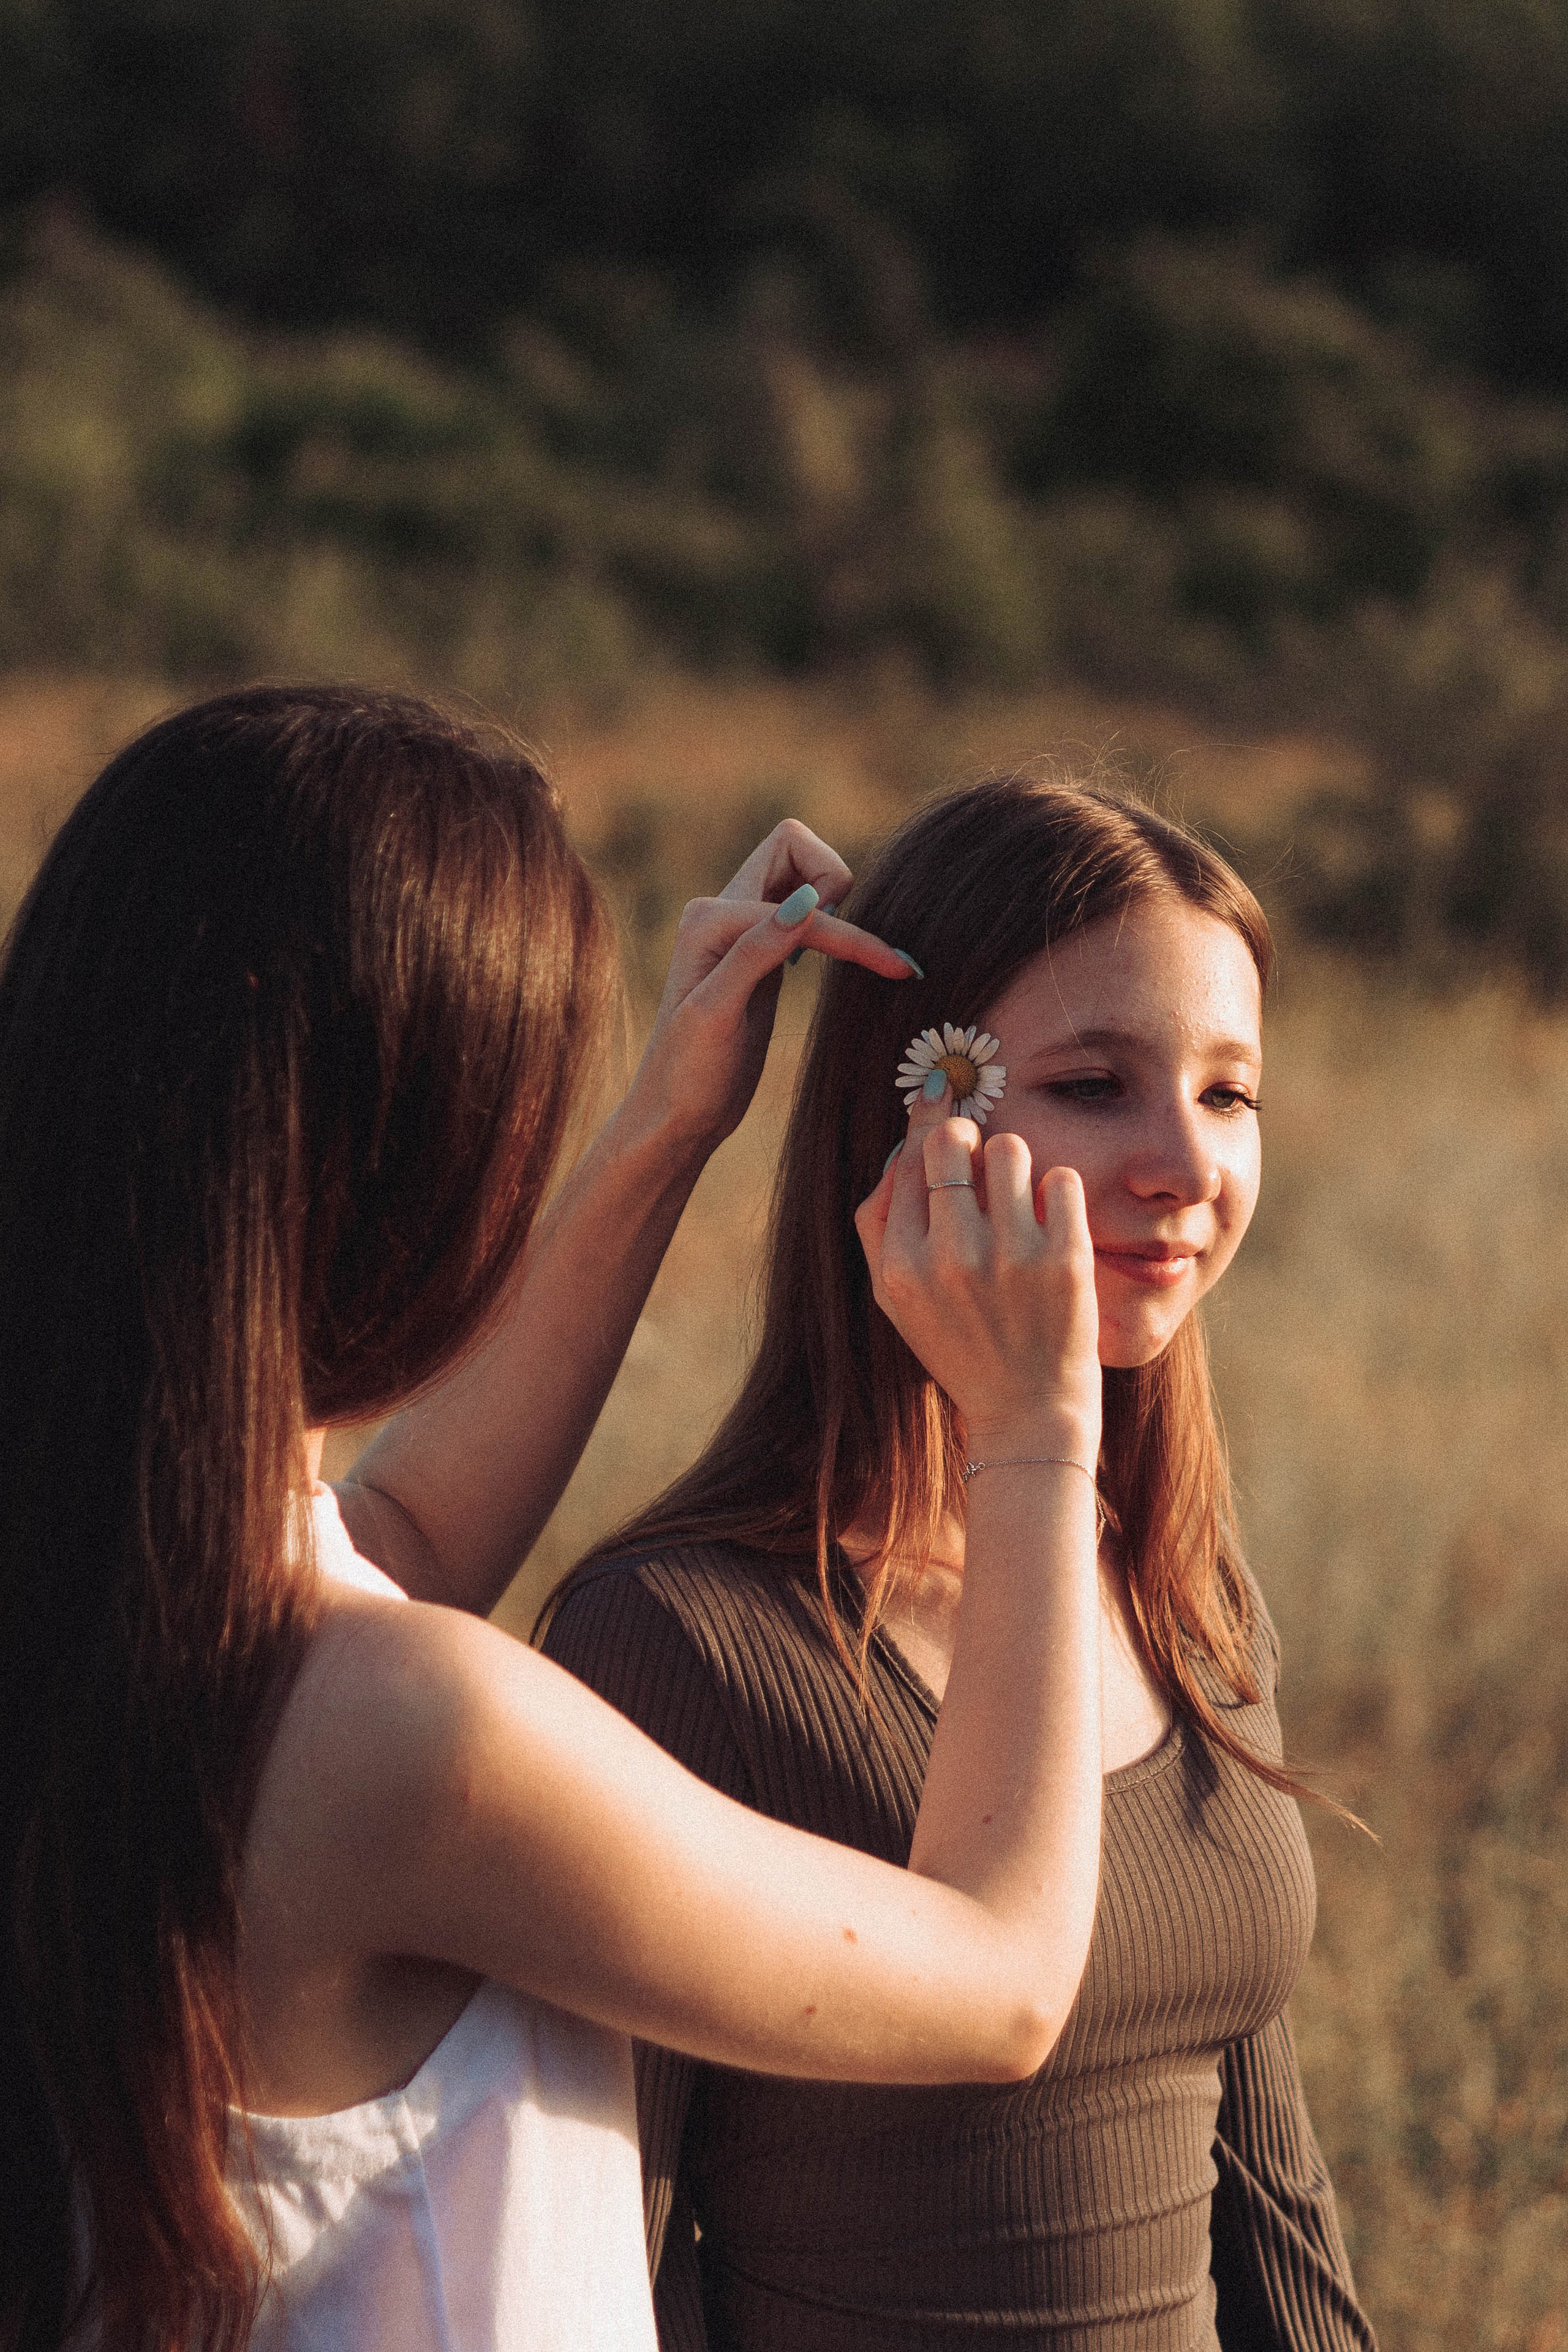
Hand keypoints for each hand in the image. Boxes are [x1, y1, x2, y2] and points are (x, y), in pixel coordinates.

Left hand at [627, 819, 917, 1153]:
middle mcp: (723, 913)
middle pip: (793, 847)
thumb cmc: (688, 1075)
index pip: (804, 903)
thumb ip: (757, 952)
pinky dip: (833, 924)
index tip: (898, 970)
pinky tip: (840, 959)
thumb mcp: (717, 1015)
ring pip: (802, 875)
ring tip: (848, 953)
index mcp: (710, 919)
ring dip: (837, 900)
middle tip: (845, 941)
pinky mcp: (764, 956)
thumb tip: (809, 899)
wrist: (676, 1117)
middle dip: (834, 876)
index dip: (852, 934)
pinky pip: (805, 913)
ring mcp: (745, 933)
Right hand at [854, 1082, 1101, 1459]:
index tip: (942, 1100)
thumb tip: (904, 1141)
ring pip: (1011, 1147)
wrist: (1027, 1414)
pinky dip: (1058, 1192)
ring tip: (1018, 1200)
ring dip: (1015, 1163)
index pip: (909, 1159)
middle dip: (967, 1138)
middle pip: (954, 1141)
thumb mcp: (895, 1299)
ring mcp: (1012, 1258)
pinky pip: (1061, 1178)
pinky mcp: (1066, 1260)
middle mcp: (951, 1258)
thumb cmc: (959, 1345)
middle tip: (979, 1156)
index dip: (928, 1124)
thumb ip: (881, 1222)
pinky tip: (1051, 1223)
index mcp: (902, 1267)